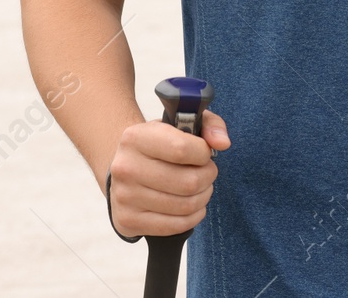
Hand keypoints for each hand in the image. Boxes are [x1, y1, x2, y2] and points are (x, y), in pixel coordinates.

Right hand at [107, 107, 231, 237]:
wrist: (126, 168)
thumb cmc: (159, 145)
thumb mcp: (182, 122)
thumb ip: (210, 125)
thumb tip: (223, 143)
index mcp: (135, 138)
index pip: (182, 149)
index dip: (204, 153)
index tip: (204, 153)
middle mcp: (125, 168)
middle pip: (188, 182)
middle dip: (208, 177)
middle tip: (207, 172)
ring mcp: (124, 197)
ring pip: (185, 206)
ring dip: (203, 197)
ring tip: (201, 188)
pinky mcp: (128, 221)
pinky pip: (176, 226)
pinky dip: (193, 217)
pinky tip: (193, 206)